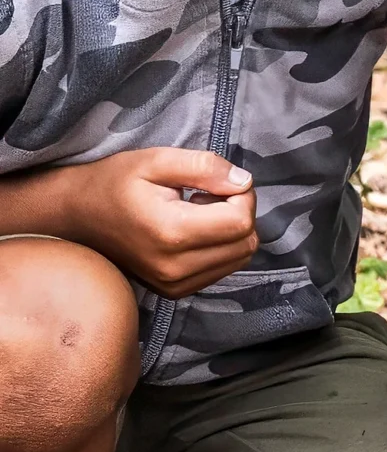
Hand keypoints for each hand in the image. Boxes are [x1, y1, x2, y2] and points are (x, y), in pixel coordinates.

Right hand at [35, 147, 257, 295]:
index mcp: (172, 233)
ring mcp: (174, 284)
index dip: (243, 196)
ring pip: (238, 259)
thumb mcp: (156, 160)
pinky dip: (220, 248)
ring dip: (231, 232)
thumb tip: (244, 181)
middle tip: (209, 195)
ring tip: (198, 212)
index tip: (220, 182)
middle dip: (240, 213)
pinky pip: (222, 270)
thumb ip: (204, 167)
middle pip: (245, 243)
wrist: (76, 216)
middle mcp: (175, 267)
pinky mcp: (174, 291)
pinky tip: (193, 231)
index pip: (241, 222)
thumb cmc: (114, 183)